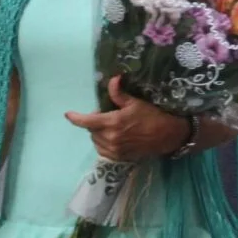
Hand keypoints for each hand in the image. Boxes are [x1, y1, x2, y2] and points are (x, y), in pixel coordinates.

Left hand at [65, 77, 192, 162]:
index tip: (68, 114)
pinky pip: (103, 151)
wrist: (168, 136)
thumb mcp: (135, 103)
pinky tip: (112, 138)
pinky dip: (103, 144)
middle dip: (94, 122)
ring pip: (96, 141)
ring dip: (98, 133)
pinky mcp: (120, 158)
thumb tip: (112, 79)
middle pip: (91, 130)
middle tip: (105, 115)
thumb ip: (119, 94)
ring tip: (110, 127)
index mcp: (112, 122)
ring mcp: (115, 150)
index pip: (86, 121)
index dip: (75, 118)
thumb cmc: (153, 116)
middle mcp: (111, 138)